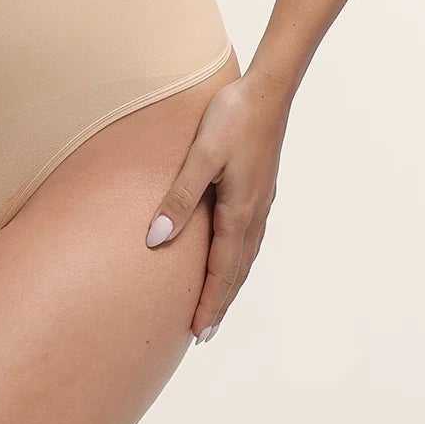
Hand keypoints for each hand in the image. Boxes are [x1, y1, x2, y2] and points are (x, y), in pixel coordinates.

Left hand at [144, 65, 293, 342]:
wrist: (268, 90)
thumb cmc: (232, 118)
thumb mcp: (200, 157)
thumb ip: (178, 198)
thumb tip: (156, 239)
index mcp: (239, 211)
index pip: (222, 270)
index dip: (209, 302)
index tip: (198, 333)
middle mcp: (254, 212)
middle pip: (237, 270)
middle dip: (220, 301)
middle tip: (204, 333)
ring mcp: (260, 200)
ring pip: (246, 254)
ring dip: (230, 282)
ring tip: (216, 302)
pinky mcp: (260, 186)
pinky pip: (249, 236)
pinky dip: (239, 258)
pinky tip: (232, 253)